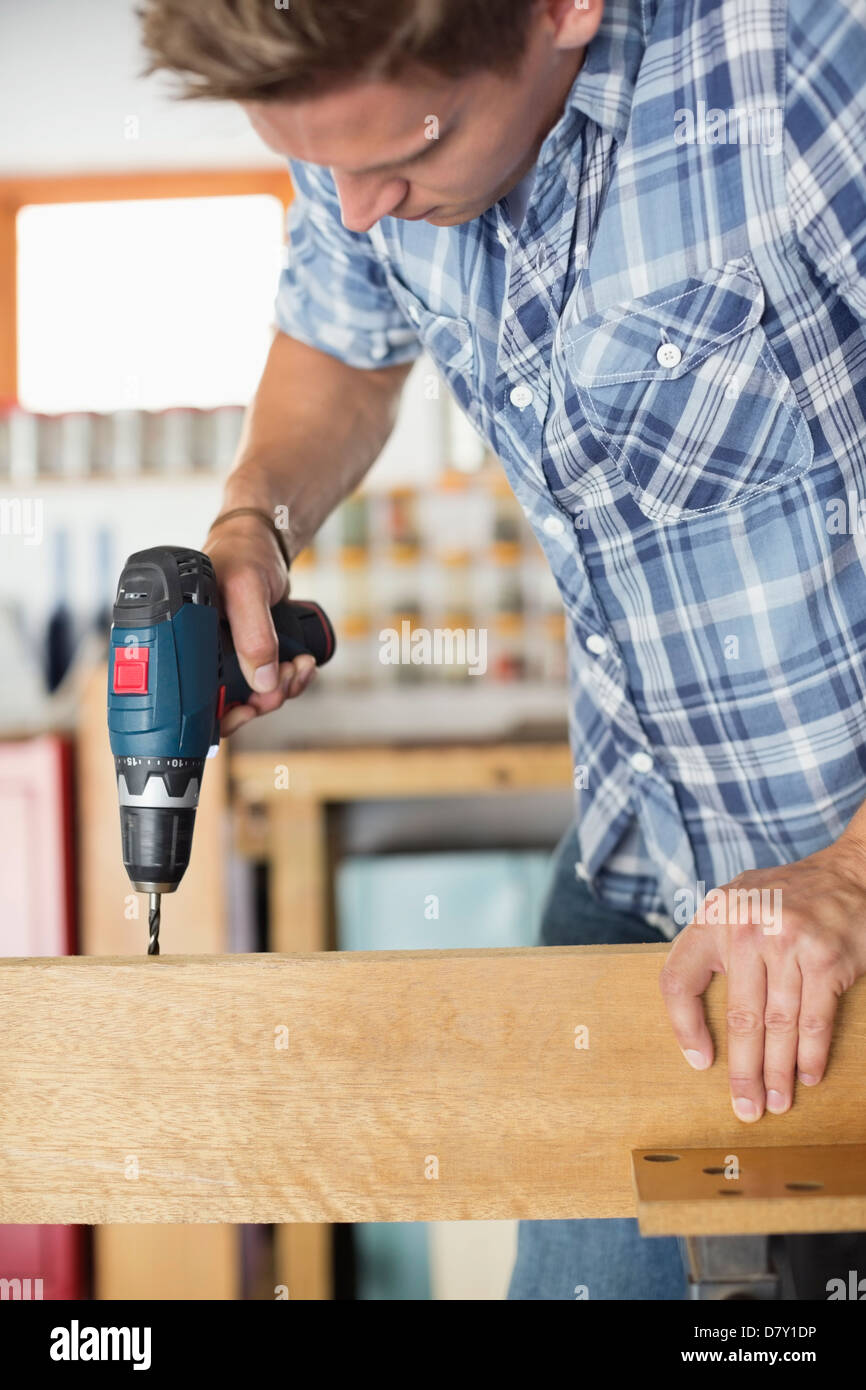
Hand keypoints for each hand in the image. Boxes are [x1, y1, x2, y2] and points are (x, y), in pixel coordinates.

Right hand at [204, 514, 315, 736]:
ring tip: (299, 666)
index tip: (250, 710)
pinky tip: (302, 664)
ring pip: (254, 694)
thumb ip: (253, 635)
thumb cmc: (244, 553)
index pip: (194, 700)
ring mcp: (228, 655)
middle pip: (228, 704)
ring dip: (283, 689)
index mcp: (185, 642)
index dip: (223, 715)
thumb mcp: (246, 589)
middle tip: (284, 683)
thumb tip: (263, 683)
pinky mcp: (251, 652)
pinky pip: (270, 680)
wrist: (265, 541)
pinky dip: (290, 679)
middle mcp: (202, 653)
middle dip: (263, 701)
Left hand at [659, 835, 865, 1120]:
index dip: (683, 1027)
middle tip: (745, 1108)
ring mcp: (786, 943)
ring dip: (777, 1072)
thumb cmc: (786, 896)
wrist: (848, 874)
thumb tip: (695, 1007)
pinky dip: (811, 1053)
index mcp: (713, 917)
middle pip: (737, 1017)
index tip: (700, 1061)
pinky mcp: (825, 959)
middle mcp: (745, 928)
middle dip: (742, 1071)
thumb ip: (714, 942)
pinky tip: (807, 1075)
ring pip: (777, 1025)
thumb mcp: (735, 903)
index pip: (678, 980)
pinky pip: (813, 1019)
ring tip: (775, 1102)